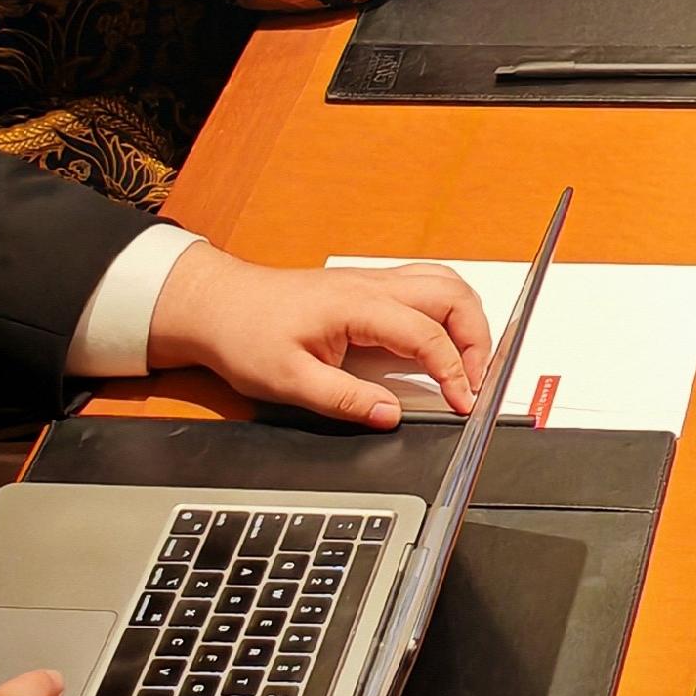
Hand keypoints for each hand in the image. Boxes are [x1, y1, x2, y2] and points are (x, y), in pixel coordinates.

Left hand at [146, 244, 496, 428]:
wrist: (218, 305)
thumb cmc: (246, 336)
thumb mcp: (289, 382)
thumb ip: (346, 400)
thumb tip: (391, 415)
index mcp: (357, 306)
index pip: (427, 335)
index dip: (454, 372)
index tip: (464, 403)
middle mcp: (373, 284)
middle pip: (452, 296)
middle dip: (477, 339)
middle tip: (476, 383)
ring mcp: (372, 280)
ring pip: (444, 283)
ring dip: (467, 319)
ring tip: (468, 362)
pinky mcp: (368, 285)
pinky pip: (426, 284)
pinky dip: (448, 308)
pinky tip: (443, 337)